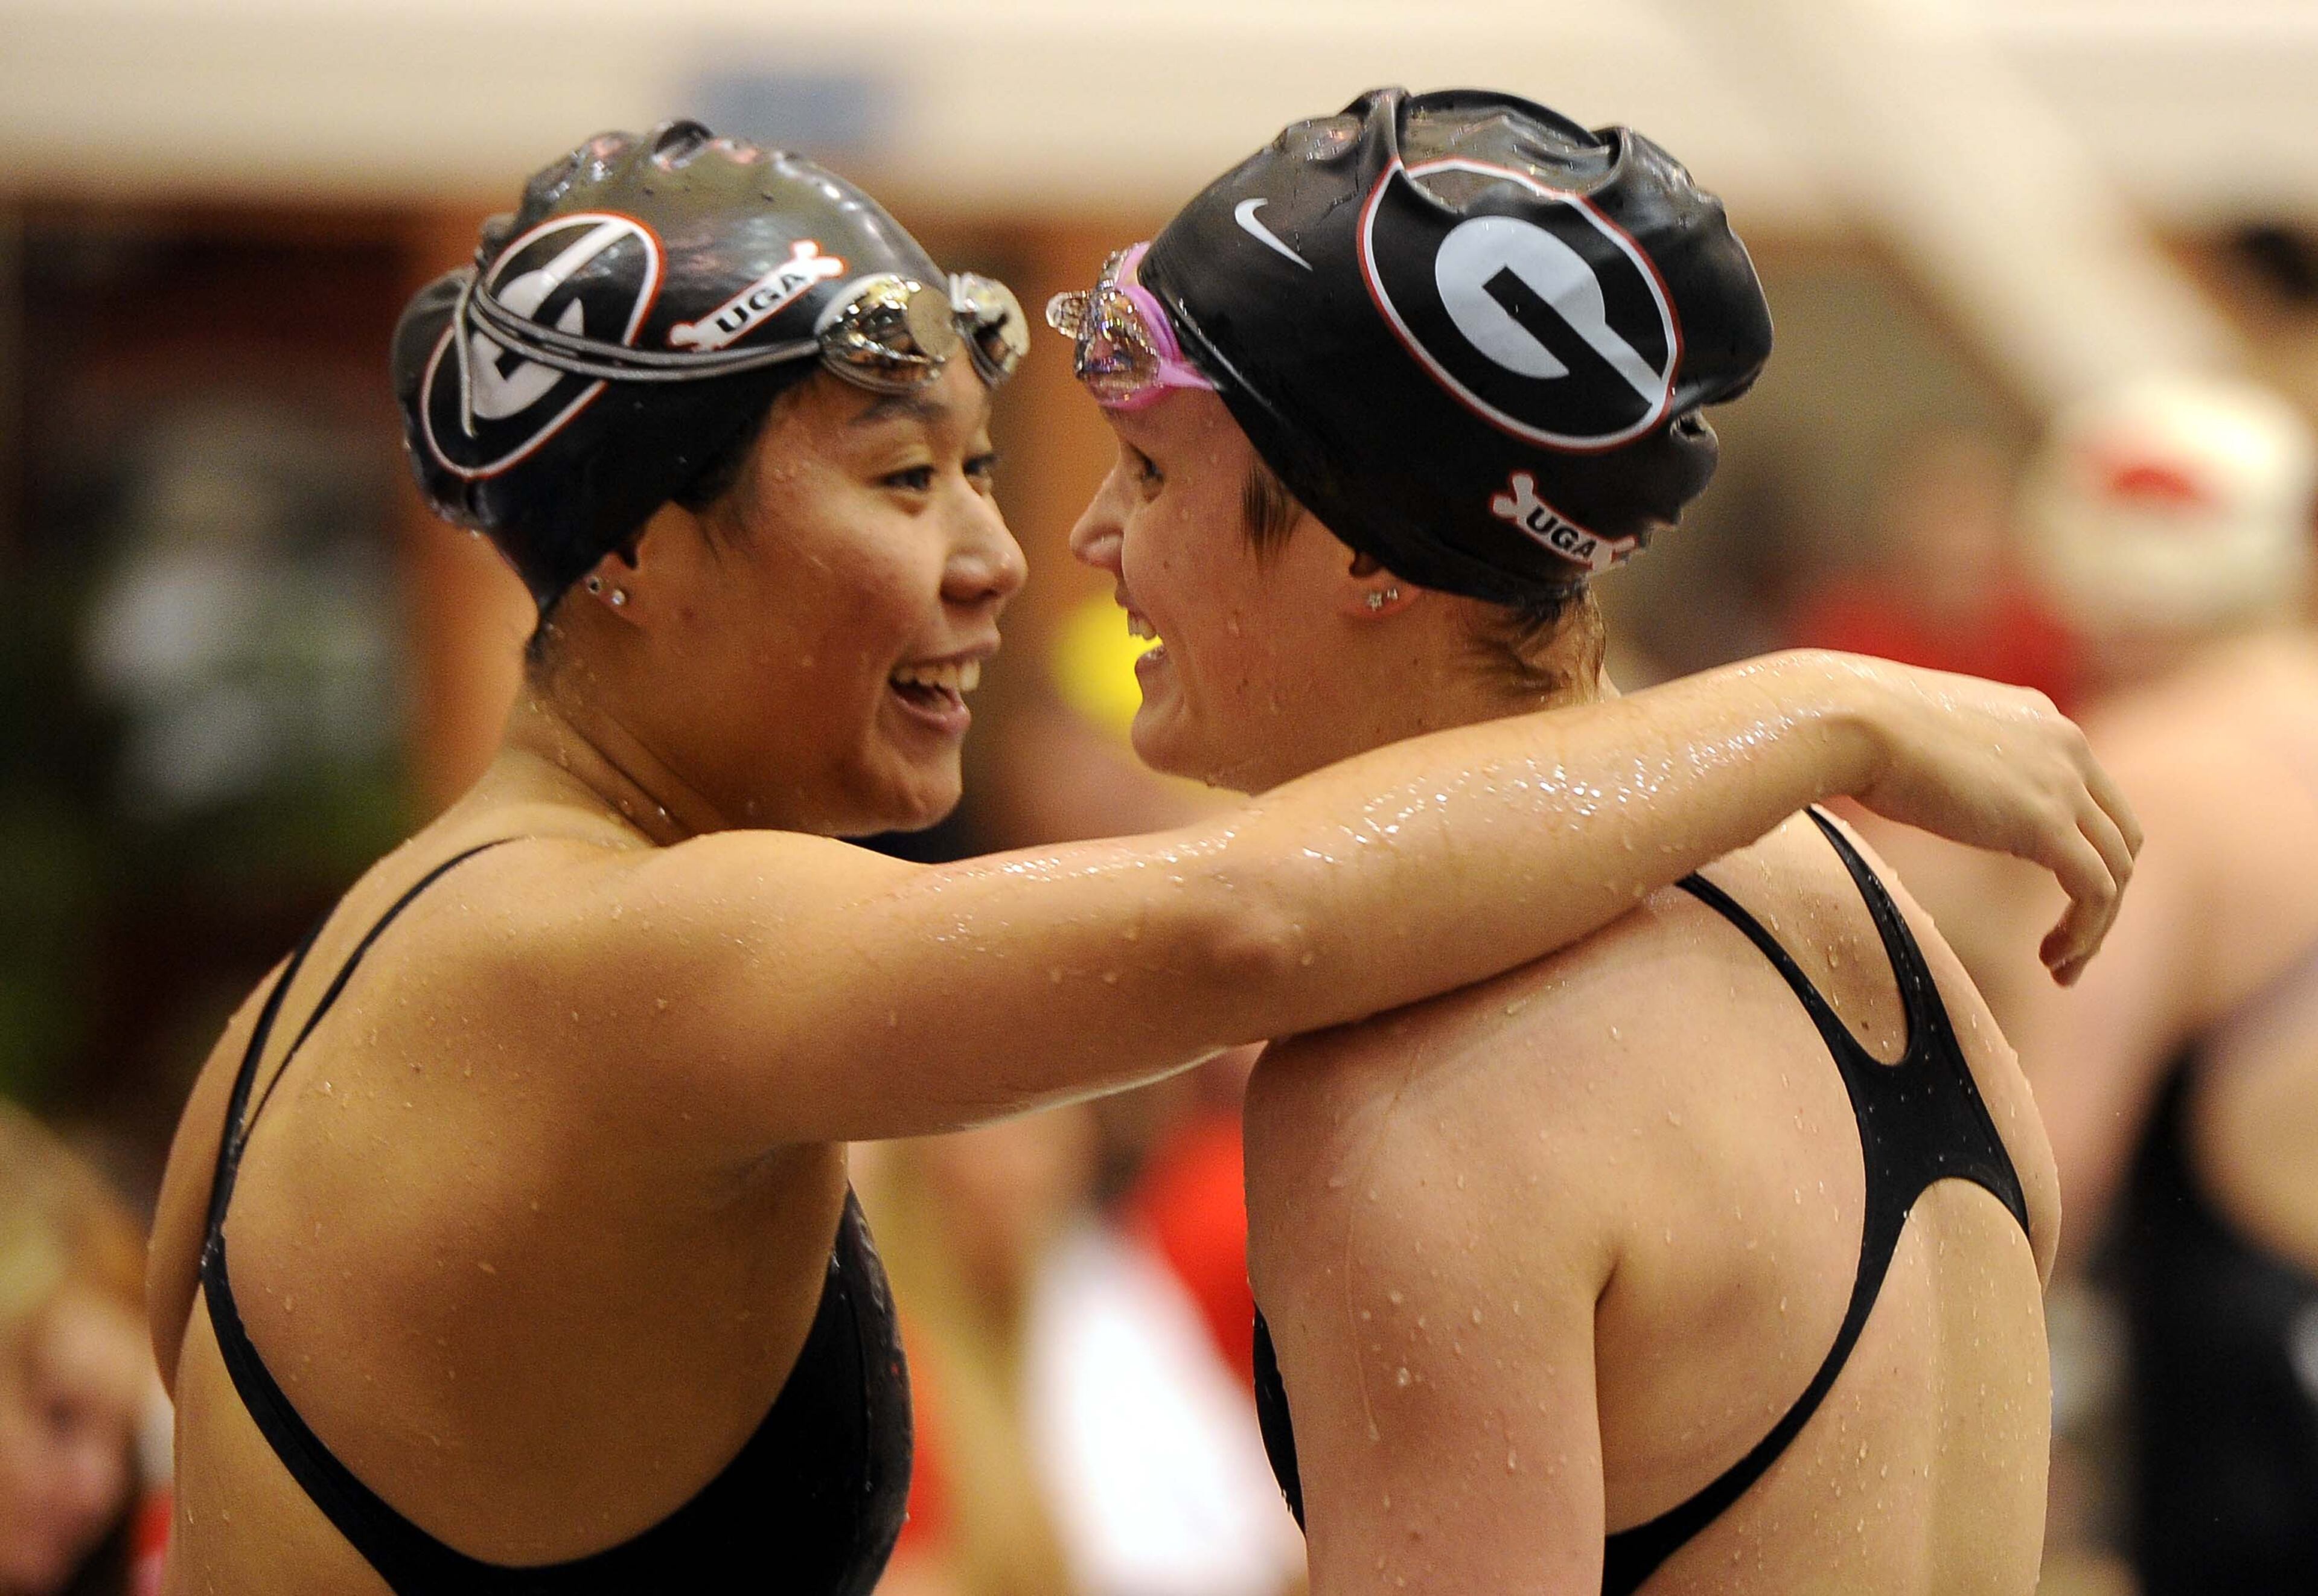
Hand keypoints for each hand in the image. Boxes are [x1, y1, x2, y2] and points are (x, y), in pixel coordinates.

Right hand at [1809, 653, 2140, 983]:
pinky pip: (2094, 890)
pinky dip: (2084, 931)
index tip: (2047, 895)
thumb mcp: (1933, 741)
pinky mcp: (2046, 824)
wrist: (1853, 719)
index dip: (2081, 851)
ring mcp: (2063, 783)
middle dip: (2105, 894)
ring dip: (2096, 926)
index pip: (2091, 793)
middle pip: (2119, 834)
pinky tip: (2052, 959)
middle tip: (2070, 942)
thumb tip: (1931, 787)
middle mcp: (2067, 746)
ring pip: (2117, 867)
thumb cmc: (1861, 727)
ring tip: (2060, 966)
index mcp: (2040, 720)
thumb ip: (1957, 761)